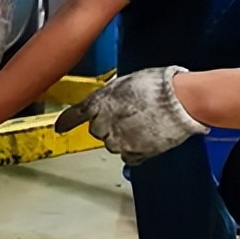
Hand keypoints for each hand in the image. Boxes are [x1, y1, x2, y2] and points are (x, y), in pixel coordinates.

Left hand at [54, 66, 208, 163]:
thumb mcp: (126, 82)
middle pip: (96, 130)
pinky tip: (145, 138)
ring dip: (121, 136)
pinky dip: (134, 149)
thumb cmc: (156, 85)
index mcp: (99, 104)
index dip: (66, 121)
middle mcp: (104, 125)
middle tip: (125, 114)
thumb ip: (112, 95)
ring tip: (141, 123)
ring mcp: (120, 142)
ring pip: (112, 144)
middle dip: (106, 124)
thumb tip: (111, 100)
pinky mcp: (137, 154)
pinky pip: (128, 156)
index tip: (60, 127)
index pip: (75, 115)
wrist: (179, 100)